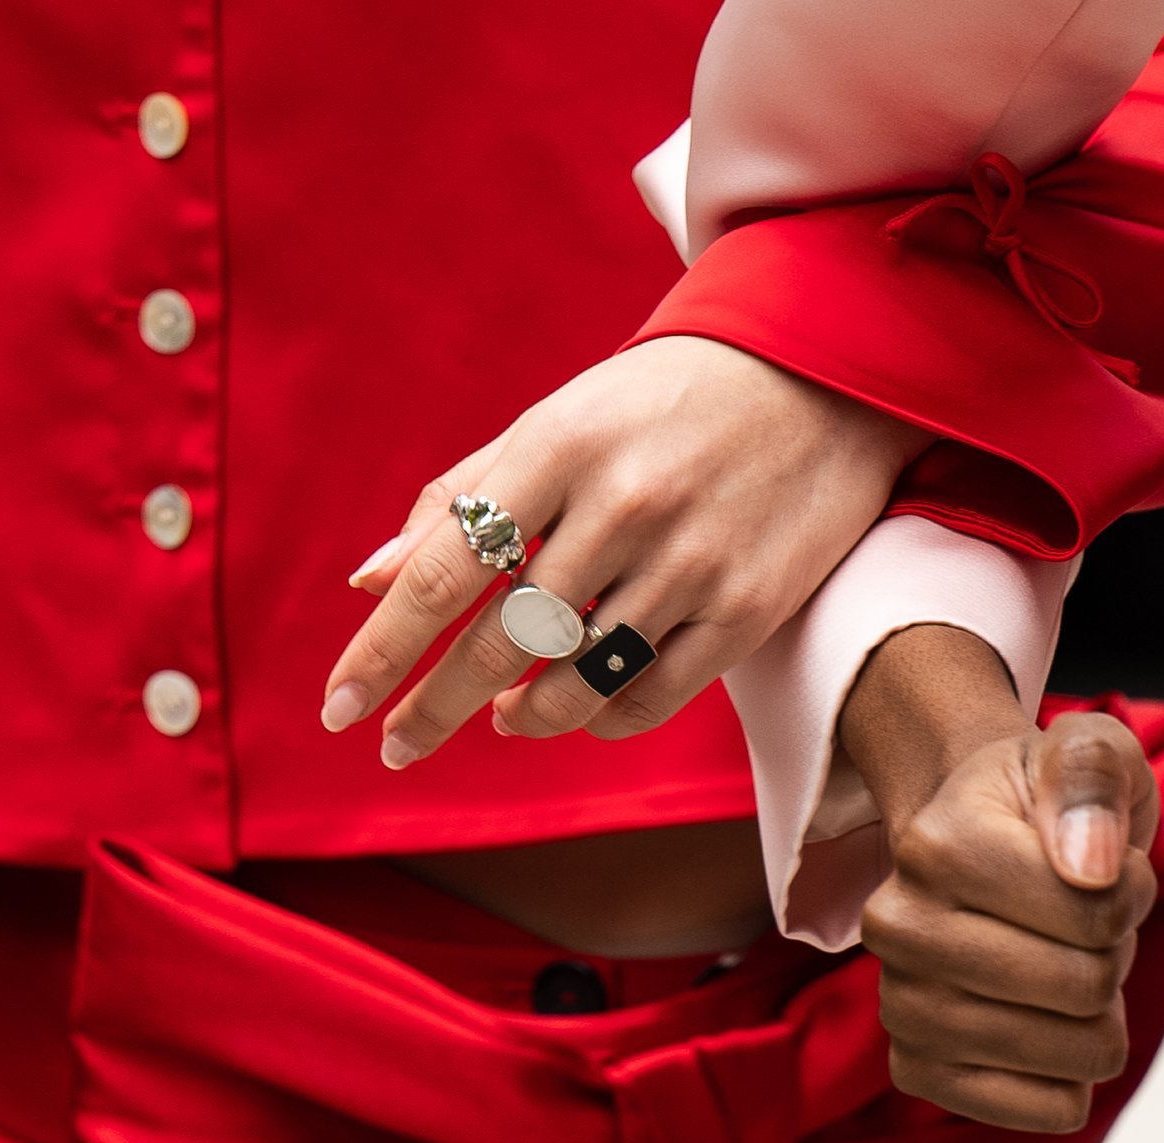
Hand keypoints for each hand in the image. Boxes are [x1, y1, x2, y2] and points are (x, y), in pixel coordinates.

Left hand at [320, 336, 924, 767]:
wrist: (825, 376)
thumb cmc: (662, 405)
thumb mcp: (557, 423)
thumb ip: (462, 499)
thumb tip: (368, 583)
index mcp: (558, 445)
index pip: (441, 572)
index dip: (380, 653)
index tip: (338, 710)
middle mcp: (622, 504)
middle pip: (496, 645)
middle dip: (431, 710)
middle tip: (395, 746)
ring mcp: (688, 561)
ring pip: (569, 685)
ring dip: (519, 715)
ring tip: (502, 714)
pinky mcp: (744, 610)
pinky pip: (642, 700)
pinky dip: (593, 718)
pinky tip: (574, 706)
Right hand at [840, 624, 1160, 1134]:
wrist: (970, 846)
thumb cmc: (1041, 804)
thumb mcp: (1087, 752)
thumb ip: (1094, 780)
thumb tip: (1090, 867)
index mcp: (939, 846)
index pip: (1098, 912)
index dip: (1134, 894)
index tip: (1109, 872)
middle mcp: (900, 929)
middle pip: (1085, 987)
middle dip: (1113, 958)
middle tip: (1085, 929)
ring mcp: (900, 1006)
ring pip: (1071, 1055)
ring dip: (1097, 1018)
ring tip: (1064, 971)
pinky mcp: (916, 1069)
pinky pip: (1043, 1110)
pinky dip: (1073, 1081)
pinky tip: (1056, 1037)